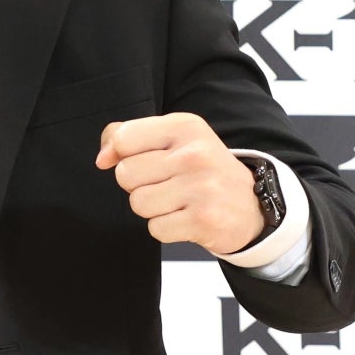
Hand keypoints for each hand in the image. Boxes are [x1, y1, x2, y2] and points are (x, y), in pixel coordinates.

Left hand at [95, 113, 263, 255]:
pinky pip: (155, 228)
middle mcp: (195, 154)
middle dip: (138, 184)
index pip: (123, 138)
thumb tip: (102, 159)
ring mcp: (201, 187)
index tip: (139, 160)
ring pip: (137, 203)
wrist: (251, 206)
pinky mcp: (203, 219)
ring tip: (177, 201)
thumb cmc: (202, 171)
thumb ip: (127, 137)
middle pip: (125, 174)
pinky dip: (166, 228)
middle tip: (166, 184)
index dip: (121, 155)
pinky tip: (186, 217)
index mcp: (185, 126)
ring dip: (152, 208)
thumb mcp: (172, 140)